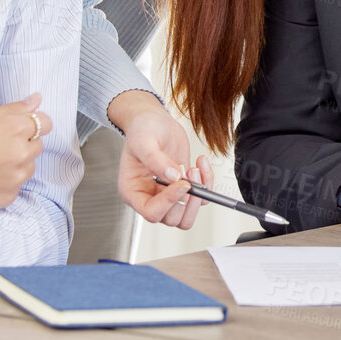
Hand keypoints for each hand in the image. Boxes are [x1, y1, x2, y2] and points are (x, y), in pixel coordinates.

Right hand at [0, 94, 49, 219]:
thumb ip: (12, 109)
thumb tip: (36, 99)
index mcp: (14, 128)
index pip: (46, 122)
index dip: (33, 124)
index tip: (21, 128)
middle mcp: (20, 153)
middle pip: (38, 145)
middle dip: (23, 143)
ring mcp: (16, 177)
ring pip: (29, 166)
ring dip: (16, 163)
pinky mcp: (9, 197)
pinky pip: (16, 186)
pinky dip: (5, 182)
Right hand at [111, 92, 212, 228]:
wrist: (155, 121)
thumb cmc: (142, 129)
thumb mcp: (143, 140)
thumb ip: (155, 159)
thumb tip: (174, 177)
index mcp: (132, 191)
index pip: (151, 212)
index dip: (169, 202)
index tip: (182, 183)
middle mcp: (149, 197)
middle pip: (171, 218)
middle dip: (185, 198)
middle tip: (189, 171)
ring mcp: (166, 194)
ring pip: (186, 216)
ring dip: (197, 196)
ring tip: (195, 169)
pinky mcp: (182, 187)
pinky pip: (200, 199)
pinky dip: (207, 184)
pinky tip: (201, 163)